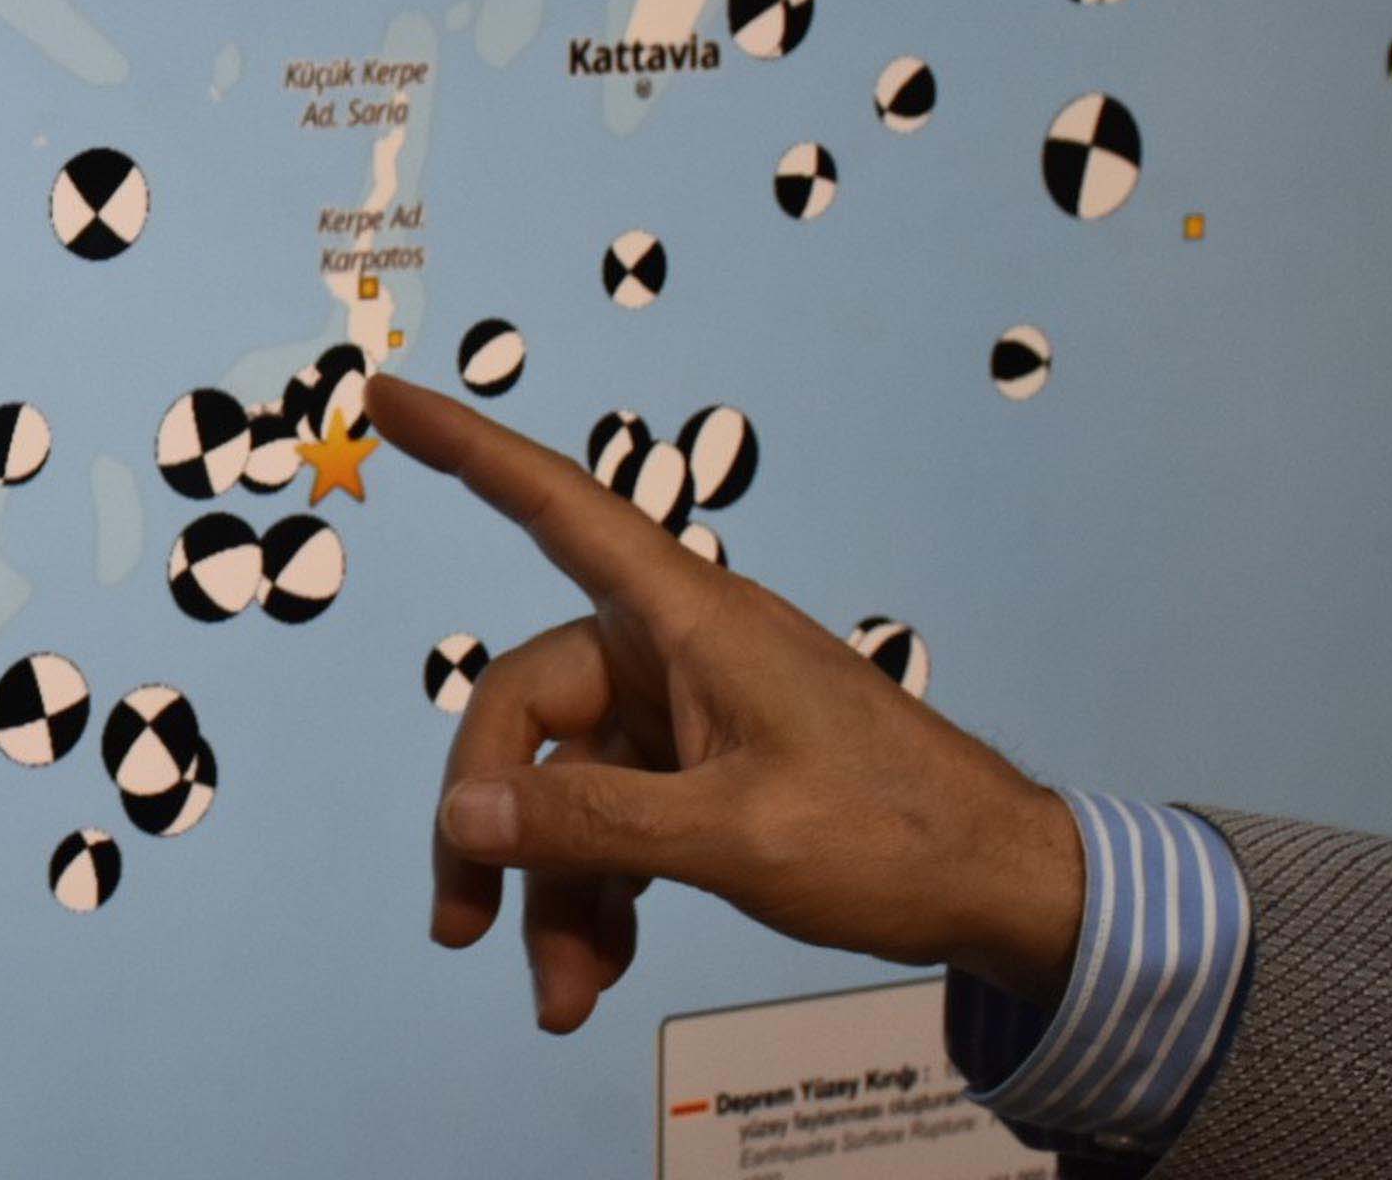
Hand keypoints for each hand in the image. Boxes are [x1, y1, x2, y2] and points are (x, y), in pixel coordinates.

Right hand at [364, 374, 1083, 1032]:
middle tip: (459, 929)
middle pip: (528, 708)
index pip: (553, 506)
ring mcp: (688, 716)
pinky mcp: (705, 775)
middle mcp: (673, 652)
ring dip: (551, 891)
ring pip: (568, 787)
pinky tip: (598, 971)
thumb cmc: (891, 834)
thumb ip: (591, 822)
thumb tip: (461, 813)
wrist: (1006, 889)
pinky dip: (598, 894)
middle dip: (491, 822)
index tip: (385, 395)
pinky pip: (615, 822)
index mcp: (685, 618)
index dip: (466, 449)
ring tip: (559, 997)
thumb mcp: (734, 834)